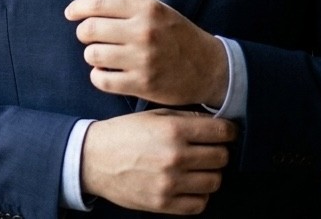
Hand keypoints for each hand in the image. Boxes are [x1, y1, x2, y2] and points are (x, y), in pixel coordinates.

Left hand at [64, 0, 227, 107]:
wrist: (210, 67)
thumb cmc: (177, 34)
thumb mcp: (154, 8)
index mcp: (147, 8)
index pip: (97, 3)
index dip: (77, 7)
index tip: (71, 13)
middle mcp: (144, 31)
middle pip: (89, 29)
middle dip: (83, 32)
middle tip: (89, 36)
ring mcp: (143, 59)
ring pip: (92, 55)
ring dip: (91, 55)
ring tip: (102, 55)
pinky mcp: (142, 84)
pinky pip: (101, 79)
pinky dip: (98, 76)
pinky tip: (107, 71)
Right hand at [81, 108, 235, 214]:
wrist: (93, 159)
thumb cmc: (123, 134)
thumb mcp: (153, 115)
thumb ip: (185, 118)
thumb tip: (215, 124)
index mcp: (173, 130)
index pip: (222, 132)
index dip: (228, 131)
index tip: (224, 133)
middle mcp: (175, 156)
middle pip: (222, 157)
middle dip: (219, 151)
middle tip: (208, 149)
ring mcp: (170, 182)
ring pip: (215, 181)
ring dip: (210, 174)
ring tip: (197, 168)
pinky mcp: (164, 203)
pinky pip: (200, 204)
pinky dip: (199, 195)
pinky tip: (189, 184)